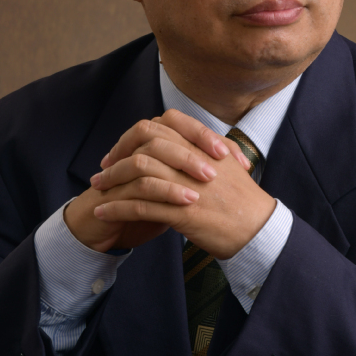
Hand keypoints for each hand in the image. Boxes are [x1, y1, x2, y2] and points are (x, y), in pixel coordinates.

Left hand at [91, 110, 275, 258]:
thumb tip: (184, 143)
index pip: (164, 123)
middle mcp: (195, 159)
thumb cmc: (244, 202)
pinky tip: (104, 212)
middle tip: (103, 169)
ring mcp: (188, 185)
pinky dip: (117, 207)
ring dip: (112, 179)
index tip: (124, 149)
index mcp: (206, 146)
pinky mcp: (182, 212)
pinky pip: (140, 205)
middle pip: (146, 141)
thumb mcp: (229, 165)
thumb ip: (207, 150)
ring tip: (97, 190)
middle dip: (118, 154)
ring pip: (139, 171)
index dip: (137, 133)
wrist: (259, 232)